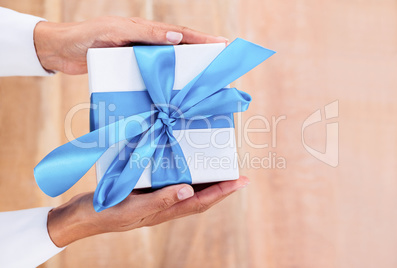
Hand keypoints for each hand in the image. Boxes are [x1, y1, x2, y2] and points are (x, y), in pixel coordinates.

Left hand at [33, 16, 227, 73]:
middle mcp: (145, 43)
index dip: (202, 39)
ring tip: (202, 86)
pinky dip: (164, 85)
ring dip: (185, 75)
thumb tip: (176, 38)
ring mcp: (139, 58)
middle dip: (201, 57)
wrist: (61, 51)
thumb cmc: (85, 36)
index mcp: (145, 29)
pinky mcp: (130, 72)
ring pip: (168, 67)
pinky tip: (172, 97)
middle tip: (220, 67)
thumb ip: (144, 33)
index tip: (223, 45)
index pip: (180, 34)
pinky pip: (152, 79)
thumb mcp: (115, 30)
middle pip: (179, 50)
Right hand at [47, 176, 248, 246]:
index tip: (242, 181)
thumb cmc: (106, 211)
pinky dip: (184, 175)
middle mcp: (165, 206)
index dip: (223, 191)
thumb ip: (161, 200)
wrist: (82, 216)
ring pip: (188, 191)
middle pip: (200, 197)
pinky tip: (185, 165)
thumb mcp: (134, 206)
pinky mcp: (147, 191)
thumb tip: (190, 191)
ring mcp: (157, 200)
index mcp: (165, 212)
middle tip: (238, 175)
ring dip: (206, 181)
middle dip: (221, 187)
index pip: (201, 201)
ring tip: (219, 169)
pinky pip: (172, 183)